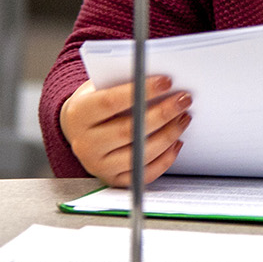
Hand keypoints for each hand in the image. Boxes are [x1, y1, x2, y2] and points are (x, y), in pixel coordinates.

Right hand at [58, 76, 191, 187]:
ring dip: (168, 135)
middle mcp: (85, 144)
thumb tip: (163, 82)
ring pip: (138, 155)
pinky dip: (165, 159)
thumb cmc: (97, 101)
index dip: (140, 91)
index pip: (110, 102)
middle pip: (127, 131)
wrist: (79, 128)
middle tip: (183, 100)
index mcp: (78, 115)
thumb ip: (125, 83)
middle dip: (162, 114)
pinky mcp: (113, 180)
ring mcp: (98, 165)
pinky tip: (176, 142)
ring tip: (184, 118)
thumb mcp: (101, 86)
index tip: (167, 81)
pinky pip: (143, 174)